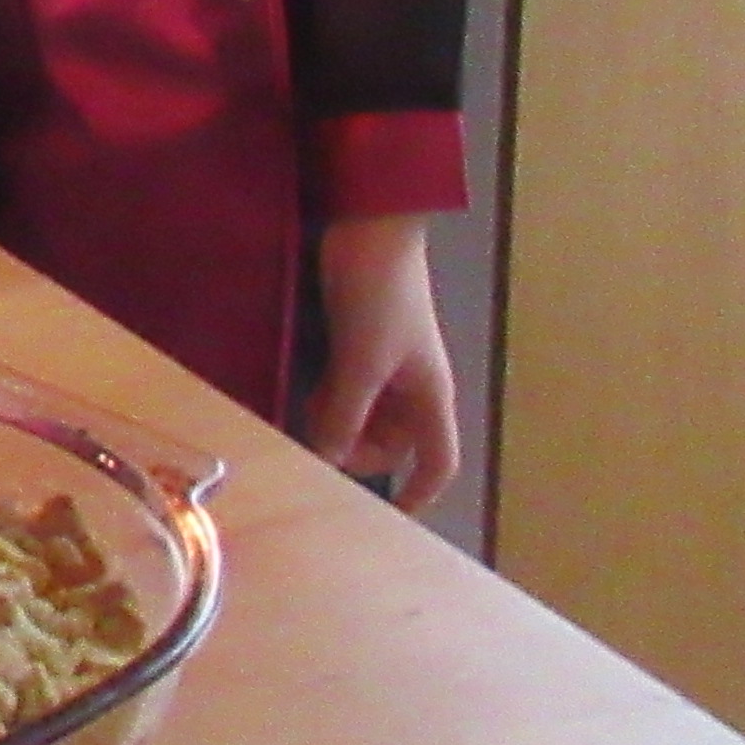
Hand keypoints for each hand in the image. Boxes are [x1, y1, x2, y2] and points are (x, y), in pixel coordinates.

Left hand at [305, 214, 462, 509]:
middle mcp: (411, 389)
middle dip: (361, 453)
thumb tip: (327, 461)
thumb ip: (345, 414)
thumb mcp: (362, 362)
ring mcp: (384, 368)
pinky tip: (306, 393)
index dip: (420, 492)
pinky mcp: (357, 347)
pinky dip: (329, 401)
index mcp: (430, 396)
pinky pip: (346, 393)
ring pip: (365, 421)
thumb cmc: (381, 296)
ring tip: (310, 414)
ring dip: (339, 426)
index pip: (438, 461)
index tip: (392, 516)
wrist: (369, 228)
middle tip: (323, 444)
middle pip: (393, 446)